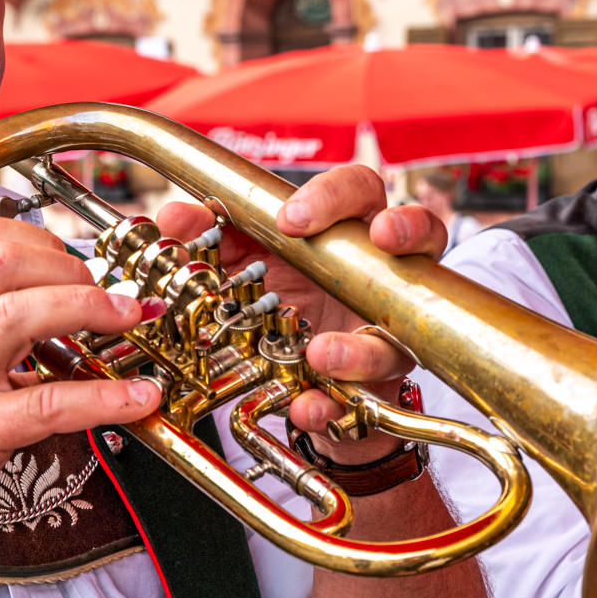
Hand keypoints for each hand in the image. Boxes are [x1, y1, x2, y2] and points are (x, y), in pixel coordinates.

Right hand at [0, 217, 162, 570]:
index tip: (79, 263)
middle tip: (110, 294)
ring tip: (129, 319)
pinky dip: (102, 398)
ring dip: (87, 308)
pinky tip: (136, 398)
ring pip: (18, 316)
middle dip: (69, 267)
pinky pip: (46, 405)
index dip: (43, 240)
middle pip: (2, 264)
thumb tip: (57, 313)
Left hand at [156, 165, 447, 458]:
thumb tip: (176, 217)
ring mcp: (388, 327)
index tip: (293, 218)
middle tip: (380, 236)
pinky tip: (308, 407)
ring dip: (364, 343)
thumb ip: (211, 239)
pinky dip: (333, 405)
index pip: (358, 190)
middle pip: (420, 229)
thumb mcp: (241, 268)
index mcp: (345, 231)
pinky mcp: (379, 382)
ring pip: (405, 325)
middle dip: (405, 227)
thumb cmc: (278, 305)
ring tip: (320, 354)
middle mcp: (379, 271)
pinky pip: (370, 393)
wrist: (290, 381)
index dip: (335, 196)